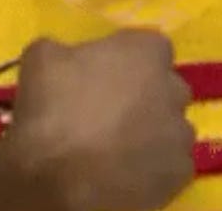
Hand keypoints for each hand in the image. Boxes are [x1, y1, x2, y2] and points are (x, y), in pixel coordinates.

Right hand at [0, 29, 195, 210]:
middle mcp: (173, 88)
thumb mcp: (41, 56)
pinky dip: (151, 166)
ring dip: (150, 130)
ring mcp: (180, 134)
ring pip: (170, 127)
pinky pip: (169, 164)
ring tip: (114, 144)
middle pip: (165, 86)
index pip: (150, 45)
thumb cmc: (53, 105)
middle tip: (109, 107)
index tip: (104, 71)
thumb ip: (66, 49)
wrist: (59, 176)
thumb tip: (68, 59)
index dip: (128, 57)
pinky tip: (122, 170)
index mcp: (146, 51)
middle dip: (145, 93)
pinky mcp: (179, 175)